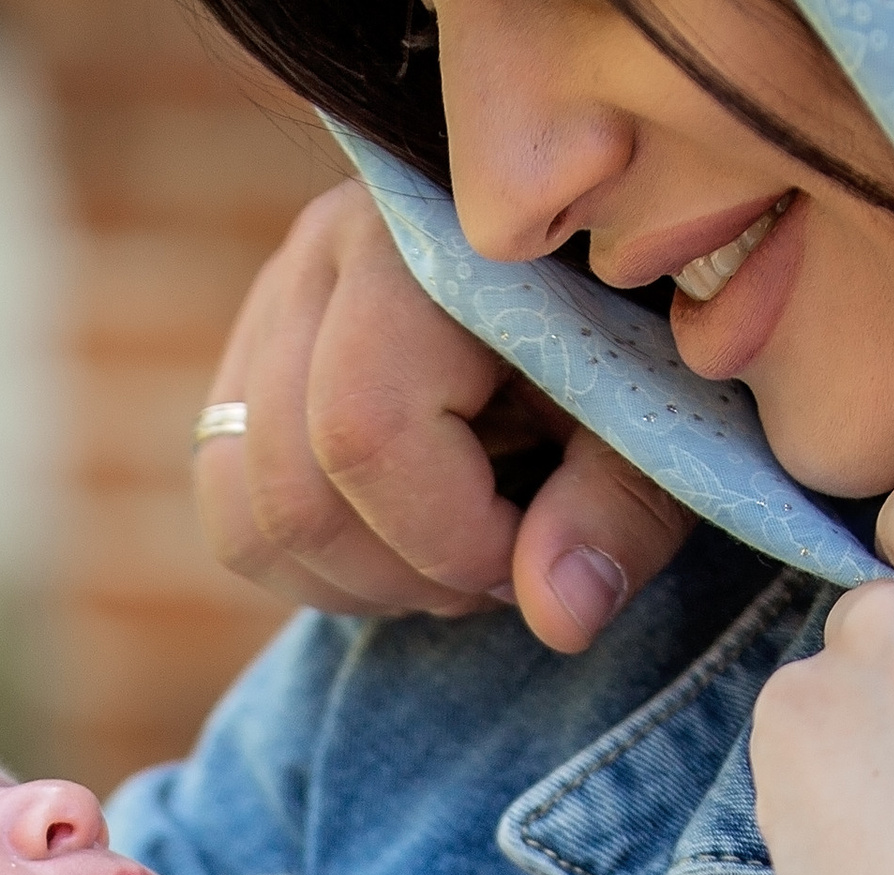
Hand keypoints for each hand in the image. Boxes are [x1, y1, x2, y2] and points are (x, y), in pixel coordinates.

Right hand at [196, 180, 692, 650]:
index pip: (367, 434)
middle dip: (402, 574)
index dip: (449, 540)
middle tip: (499, 569)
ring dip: (349, 580)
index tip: (533, 554)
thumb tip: (557, 613)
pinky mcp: (250, 364)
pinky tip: (397, 544)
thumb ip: (621, 507)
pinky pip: (228, 505)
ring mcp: (269, 309)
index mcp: (425, 243)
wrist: (609, 260)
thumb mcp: (664, 412)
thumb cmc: (651, 331)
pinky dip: (308, 562)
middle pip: (291, 490)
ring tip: (447, 558)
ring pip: (241, 510)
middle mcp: (322, 258)